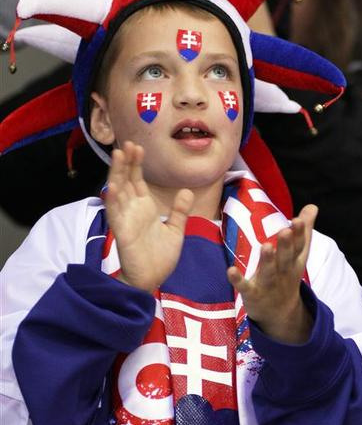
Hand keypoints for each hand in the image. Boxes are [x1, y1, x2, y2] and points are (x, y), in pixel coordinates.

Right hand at [105, 141, 193, 291]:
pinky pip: (115, 214)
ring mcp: (126, 220)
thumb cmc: (160, 257)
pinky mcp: (122, 232)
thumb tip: (186, 190)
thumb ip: (179, 211)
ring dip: (116, 174)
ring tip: (118, 155)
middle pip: (126, 181)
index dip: (136, 164)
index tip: (138, 148)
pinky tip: (112, 187)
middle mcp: (132, 210)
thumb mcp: (176, 230)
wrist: (152, 280)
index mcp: (144, 208)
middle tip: (128, 144)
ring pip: (118, 192)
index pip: (137, 180)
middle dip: (126, 163)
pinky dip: (113, 200)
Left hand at [227, 204, 317, 343]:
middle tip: (286, 230)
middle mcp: (282, 272)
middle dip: (286, 245)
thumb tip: (313, 206)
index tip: (298, 219)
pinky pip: (244, 287)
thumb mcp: (298, 255)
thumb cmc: (287, 276)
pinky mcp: (252, 294)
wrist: (280, 315)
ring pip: (268, 271)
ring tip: (266, 246)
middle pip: (285, 258)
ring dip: (267, 260)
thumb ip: (303, 231)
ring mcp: (267, 284)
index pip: (298, 246)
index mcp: (294, 262)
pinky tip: (230, 270)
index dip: (299, 234)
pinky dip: (238, 280)